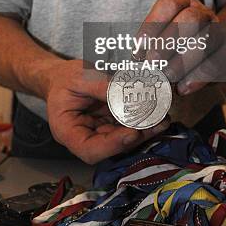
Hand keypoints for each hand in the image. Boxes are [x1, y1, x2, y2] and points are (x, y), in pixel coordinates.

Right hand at [45, 59, 169, 163]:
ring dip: (145, 128)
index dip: (113, 145)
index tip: (132, 133)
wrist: (62, 75)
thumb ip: (100, 86)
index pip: (90, 150)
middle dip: (137, 135)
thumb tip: (125, 92)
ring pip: (124, 136)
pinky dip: (143, 118)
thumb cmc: (65, 78)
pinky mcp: (111, 122)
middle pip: (112, 146)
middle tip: (157, 122)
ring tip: (162, 117)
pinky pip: (127, 124)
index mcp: (68, 132)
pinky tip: (158, 109)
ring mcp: (101, 131)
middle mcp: (86, 137)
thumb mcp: (79, 78)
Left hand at [137, 0, 225, 94]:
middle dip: (167, 42)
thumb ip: (152, 41)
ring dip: (181, 62)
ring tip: (165, 76)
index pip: (169, 4)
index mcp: (185, 4)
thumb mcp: (165, 33)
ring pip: (205, 41)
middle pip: (189, 19)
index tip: (138, 48)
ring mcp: (219, 32)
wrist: (216, 44)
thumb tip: (137, 58)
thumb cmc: (180, 40)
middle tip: (152, 63)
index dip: (152, 25)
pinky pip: (215, 64)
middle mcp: (204, 13)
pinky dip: (197, 78)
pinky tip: (182, 88)